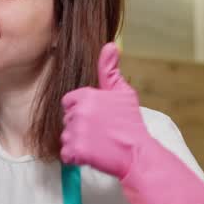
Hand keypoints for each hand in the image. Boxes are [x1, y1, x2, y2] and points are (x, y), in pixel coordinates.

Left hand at [59, 42, 145, 178]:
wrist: (137, 153)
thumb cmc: (131, 123)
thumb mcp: (123, 92)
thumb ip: (110, 70)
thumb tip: (110, 45)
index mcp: (87, 95)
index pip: (68, 102)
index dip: (80, 110)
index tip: (96, 118)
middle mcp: (79, 112)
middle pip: (67, 119)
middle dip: (79, 126)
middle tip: (100, 132)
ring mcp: (76, 131)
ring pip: (65, 137)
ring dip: (77, 142)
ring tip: (97, 144)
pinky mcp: (76, 151)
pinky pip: (66, 154)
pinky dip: (76, 157)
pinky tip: (92, 154)